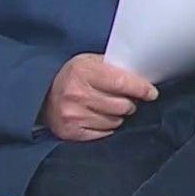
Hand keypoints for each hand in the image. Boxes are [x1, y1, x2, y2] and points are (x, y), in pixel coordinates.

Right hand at [42, 54, 157, 141]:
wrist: (43, 95)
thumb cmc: (74, 76)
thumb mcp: (90, 62)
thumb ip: (114, 67)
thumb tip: (143, 78)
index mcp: (84, 71)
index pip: (122, 82)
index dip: (141, 89)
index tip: (151, 93)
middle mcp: (77, 94)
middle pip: (122, 106)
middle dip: (130, 103)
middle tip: (126, 99)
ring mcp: (73, 115)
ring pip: (115, 121)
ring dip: (118, 115)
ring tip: (110, 107)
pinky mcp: (72, 132)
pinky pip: (104, 133)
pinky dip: (107, 126)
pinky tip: (100, 117)